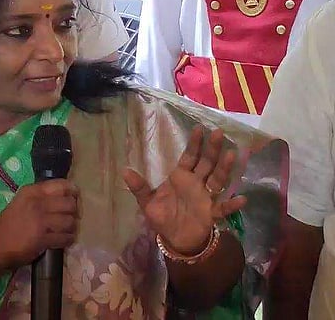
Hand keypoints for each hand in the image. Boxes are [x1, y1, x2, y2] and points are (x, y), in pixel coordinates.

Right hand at [0, 179, 78, 269]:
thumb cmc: (8, 222)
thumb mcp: (21, 201)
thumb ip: (40, 196)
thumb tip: (63, 196)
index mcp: (32, 191)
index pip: (61, 185)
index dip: (72, 191)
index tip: (74, 197)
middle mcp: (38, 203)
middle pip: (69, 204)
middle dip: (73, 211)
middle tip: (71, 216)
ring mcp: (41, 221)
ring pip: (70, 221)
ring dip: (72, 226)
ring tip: (67, 229)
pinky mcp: (43, 239)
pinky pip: (65, 237)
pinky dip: (68, 239)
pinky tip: (64, 239)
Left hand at [123, 127, 245, 254]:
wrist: (175, 239)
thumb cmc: (163, 217)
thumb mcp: (148, 202)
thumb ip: (139, 187)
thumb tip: (124, 171)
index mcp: (181, 177)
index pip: (189, 157)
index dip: (195, 144)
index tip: (199, 128)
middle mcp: (196, 183)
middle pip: (207, 163)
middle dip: (213, 149)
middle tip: (219, 133)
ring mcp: (206, 197)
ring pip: (218, 179)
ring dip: (224, 168)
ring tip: (231, 155)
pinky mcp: (212, 212)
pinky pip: (223, 207)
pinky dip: (232, 204)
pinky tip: (242, 198)